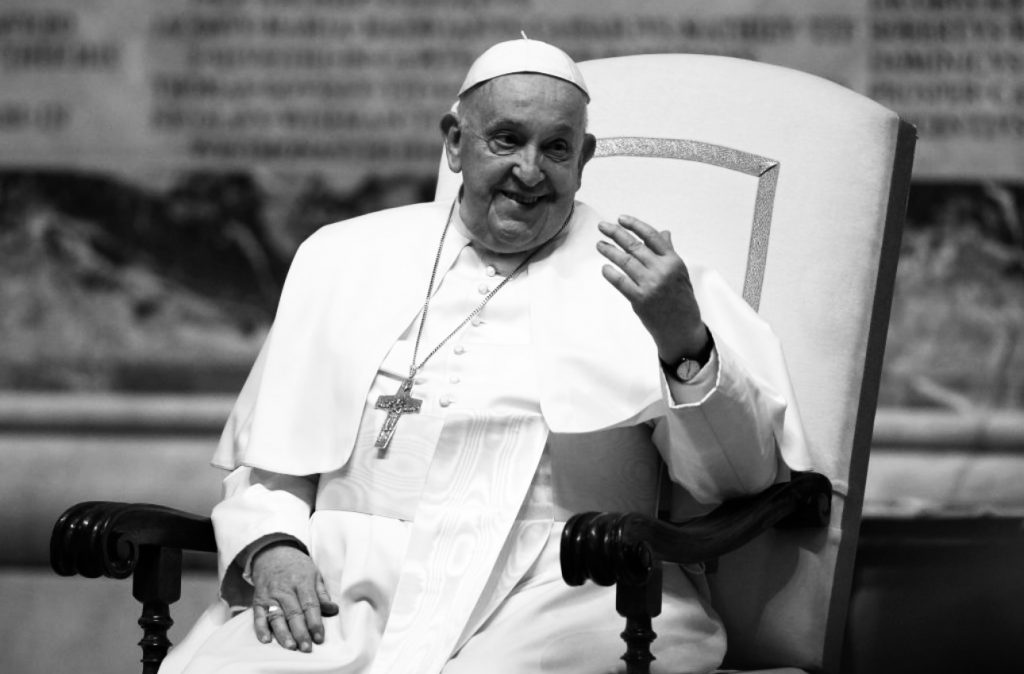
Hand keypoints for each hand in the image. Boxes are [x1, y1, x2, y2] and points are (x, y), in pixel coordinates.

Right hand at [251, 543, 338, 651]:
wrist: (272, 553)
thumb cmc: (297, 566)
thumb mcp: (314, 573)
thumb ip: (322, 594)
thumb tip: (333, 610)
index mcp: (302, 582)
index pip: (310, 604)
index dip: (315, 622)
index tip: (320, 637)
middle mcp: (285, 589)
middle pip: (293, 613)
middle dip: (301, 632)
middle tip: (306, 647)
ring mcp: (270, 595)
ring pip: (276, 616)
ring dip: (283, 633)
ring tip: (291, 646)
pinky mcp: (258, 600)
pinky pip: (258, 616)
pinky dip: (260, 628)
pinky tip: (266, 639)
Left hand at [597, 215, 708, 363]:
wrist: (682, 329)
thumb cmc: (682, 299)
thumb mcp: (680, 273)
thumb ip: (669, 253)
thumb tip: (664, 233)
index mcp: (673, 261)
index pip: (651, 236)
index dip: (635, 225)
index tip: (621, 219)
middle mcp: (662, 270)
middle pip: (635, 246)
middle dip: (616, 234)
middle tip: (602, 227)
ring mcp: (650, 285)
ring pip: (625, 262)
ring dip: (609, 251)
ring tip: (600, 245)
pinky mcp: (640, 299)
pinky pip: (620, 282)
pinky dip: (611, 274)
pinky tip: (604, 268)